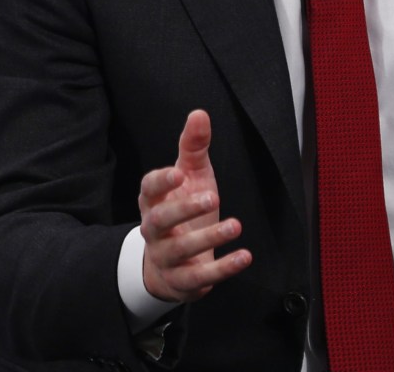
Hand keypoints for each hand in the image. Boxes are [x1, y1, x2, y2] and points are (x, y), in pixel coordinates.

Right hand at [137, 110, 251, 302]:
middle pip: (160, 220)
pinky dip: (223, 268)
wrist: (171, 264)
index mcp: (153, 201)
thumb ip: (193, 147)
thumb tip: (199, 114)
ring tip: (236, 225)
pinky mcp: (183, 281)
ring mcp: (166, 257)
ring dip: (209, 238)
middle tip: (213, 197)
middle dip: (184, 209)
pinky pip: (200, 277)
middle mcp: (153, 230)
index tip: (179, 172)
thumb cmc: (182, 211)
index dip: (161, 181)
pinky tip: (244, 256)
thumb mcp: (191, 176)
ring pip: (180, 250)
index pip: (149, 189)